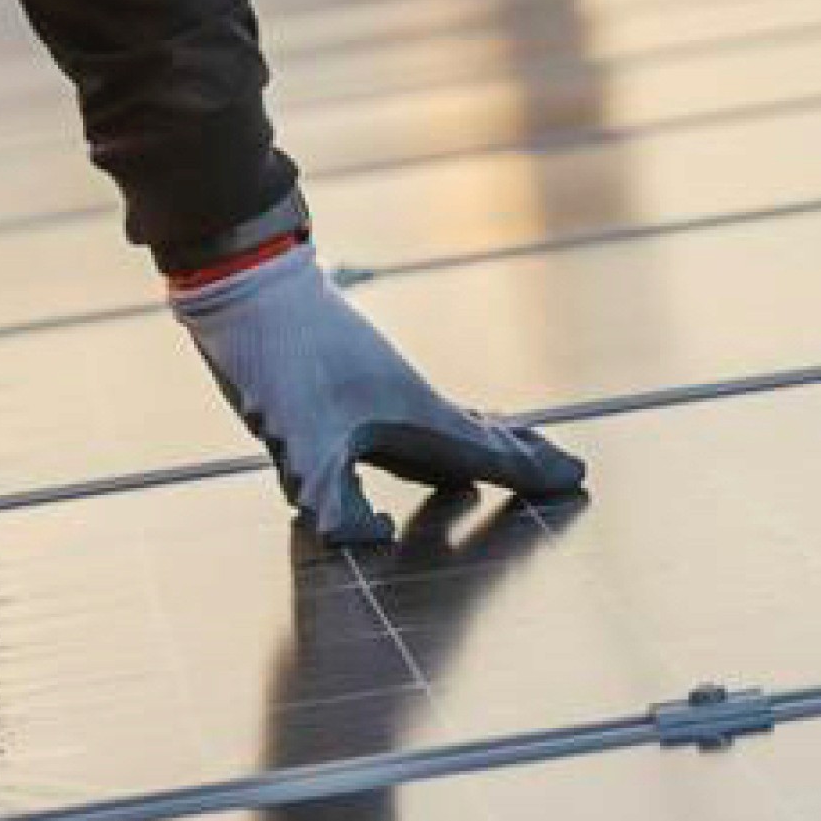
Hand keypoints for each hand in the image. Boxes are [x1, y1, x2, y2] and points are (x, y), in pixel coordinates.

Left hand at [168, 238, 588, 547]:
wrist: (243, 280)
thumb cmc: (280, 357)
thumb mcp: (301, 440)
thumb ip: (334, 501)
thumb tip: (371, 540)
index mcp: (413, 417)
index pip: (487, 455)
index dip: (529, 471)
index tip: (576, 475)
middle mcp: (405, 402)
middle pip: (478, 436)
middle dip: (517, 456)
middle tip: (560, 463)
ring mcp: (374, 391)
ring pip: (444, 425)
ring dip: (479, 443)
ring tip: (499, 454)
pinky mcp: (340, 386)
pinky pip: (409, 420)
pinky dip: (431, 437)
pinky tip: (408, 442)